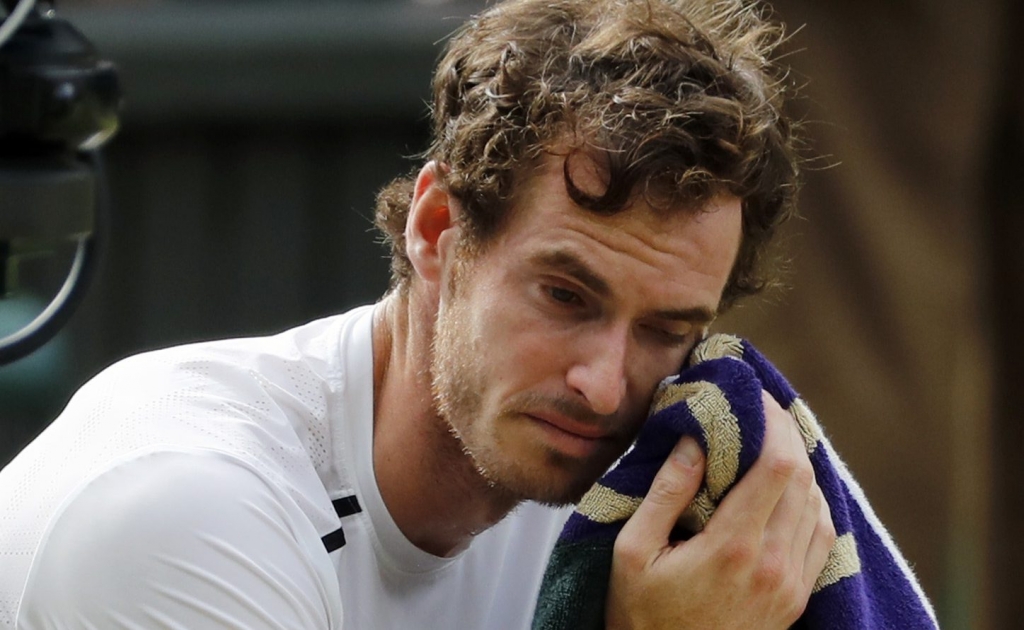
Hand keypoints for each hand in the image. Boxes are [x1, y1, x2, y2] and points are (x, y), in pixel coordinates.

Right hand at [606, 391, 835, 629]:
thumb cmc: (640, 616)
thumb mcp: (633, 552)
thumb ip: (666, 493)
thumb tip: (696, 441)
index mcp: (733, 548)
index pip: (778, 466)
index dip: (774, 422)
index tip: (754, 397)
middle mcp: (774, 565)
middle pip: (803, 478)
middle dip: (785, 435)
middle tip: (759, 411)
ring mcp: (791, 585)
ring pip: (818, 504)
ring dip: (799, 466)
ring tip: (770, 443)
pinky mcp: (796, 599)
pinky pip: (822, 537)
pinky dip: (810, 502)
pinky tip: (787, 489)